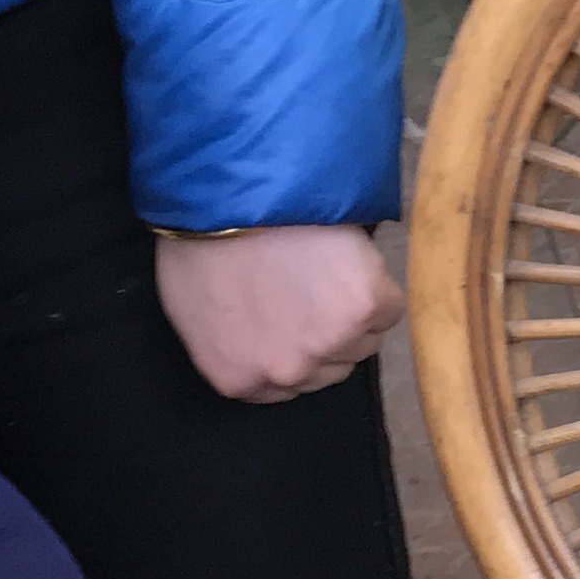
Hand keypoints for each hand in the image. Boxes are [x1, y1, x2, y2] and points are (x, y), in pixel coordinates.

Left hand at [155, 223, 403, 401]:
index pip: (291, 386)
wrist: (232, 192)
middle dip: (327, 331)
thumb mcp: (190, 311)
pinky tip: (350, 260)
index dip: (298, 345)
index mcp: (242, 380)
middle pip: (332, 367)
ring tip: (329, 269)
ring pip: (365, 341)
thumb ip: (230, 348)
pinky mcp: (365, 309)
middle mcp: (289, 374)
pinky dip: (378, 286)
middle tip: (311, 285)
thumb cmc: (201, 239)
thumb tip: (253, 345)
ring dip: (355, 311)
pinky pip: (389, 309)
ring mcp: (330, 344)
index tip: (296, 315)